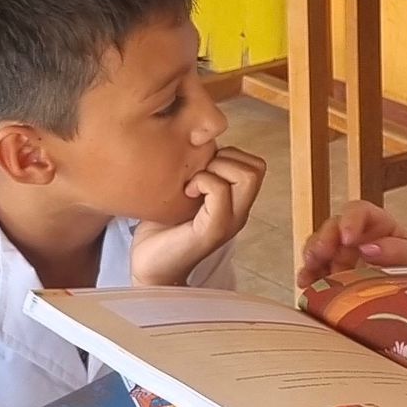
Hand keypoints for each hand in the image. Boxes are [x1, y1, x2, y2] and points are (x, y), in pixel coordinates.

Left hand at [131, 146, 266, 285]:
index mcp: (236, 203)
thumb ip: (197, 171)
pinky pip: (221, 192)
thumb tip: (195, 138)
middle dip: (227, 158)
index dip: (230, 155)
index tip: (201, 168)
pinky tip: (185, 194)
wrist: (149, 267)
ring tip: (193, 184)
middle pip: (257, 167)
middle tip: (199, 174)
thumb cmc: (161, 229)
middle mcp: (239, 212)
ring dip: (217, 169)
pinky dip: (203, 182)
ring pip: (247, 176)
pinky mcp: (213, 231)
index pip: (254, 164)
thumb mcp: (183, 191)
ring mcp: (230, 222)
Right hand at [297, 200, 406, 288]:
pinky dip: (311, 278)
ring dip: (312, 260)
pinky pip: (318, 271)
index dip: (350, 222)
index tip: (347, 239)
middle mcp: (356, 233)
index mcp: (378, 222)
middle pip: (333, 228)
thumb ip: (398, 251)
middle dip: (323, 241)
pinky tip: (305, 286)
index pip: (358, 211)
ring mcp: (343, 252)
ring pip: (320, 248)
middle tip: (319, 255)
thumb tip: (368, 249)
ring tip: (307, 275)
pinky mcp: (335, 271)